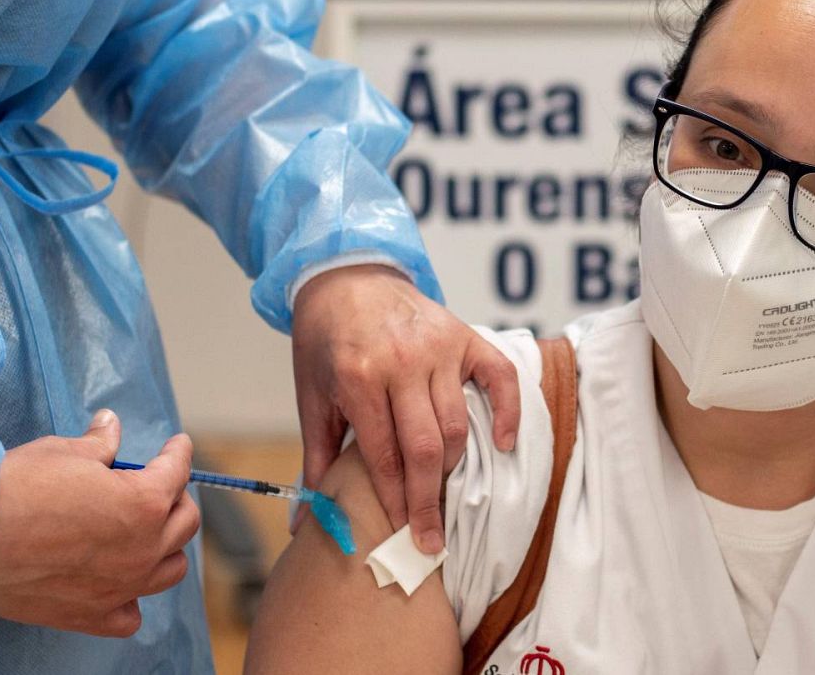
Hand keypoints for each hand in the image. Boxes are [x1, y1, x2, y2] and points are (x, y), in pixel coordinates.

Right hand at [0, 410, 199, 636]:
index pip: (177, 472)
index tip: (176, 446)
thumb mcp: (62, 452)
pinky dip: (133, 598)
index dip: (177, 453)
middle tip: (158, 485)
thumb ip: (99, 443)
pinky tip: (122, 583)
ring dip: (165, 546)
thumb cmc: (16, 490)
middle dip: (176, 497)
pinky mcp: (92, 616)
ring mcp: (121, 588)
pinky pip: (131, 614)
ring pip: (169, 570)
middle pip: (184, 522)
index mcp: (143, 504)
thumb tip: (110, 426)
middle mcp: (142, 550)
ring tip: (148, 532)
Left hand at [291, 264, 518, 554]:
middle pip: (426, 447)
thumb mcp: (312, 397)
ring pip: (458, 422)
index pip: (384, 456)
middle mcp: (402, 362)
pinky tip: (505, 444)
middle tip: (430, 539)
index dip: (395, 501)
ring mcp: (438, 347)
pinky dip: (509, 412)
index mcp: (359, 378)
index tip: (403, 535)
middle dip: (428, 499)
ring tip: (444, 491)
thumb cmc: (325, 342)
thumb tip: (305, 522)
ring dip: (453, 464)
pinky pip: (499, 377)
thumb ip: (316, 459)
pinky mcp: (464, 335)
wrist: (344, 275)